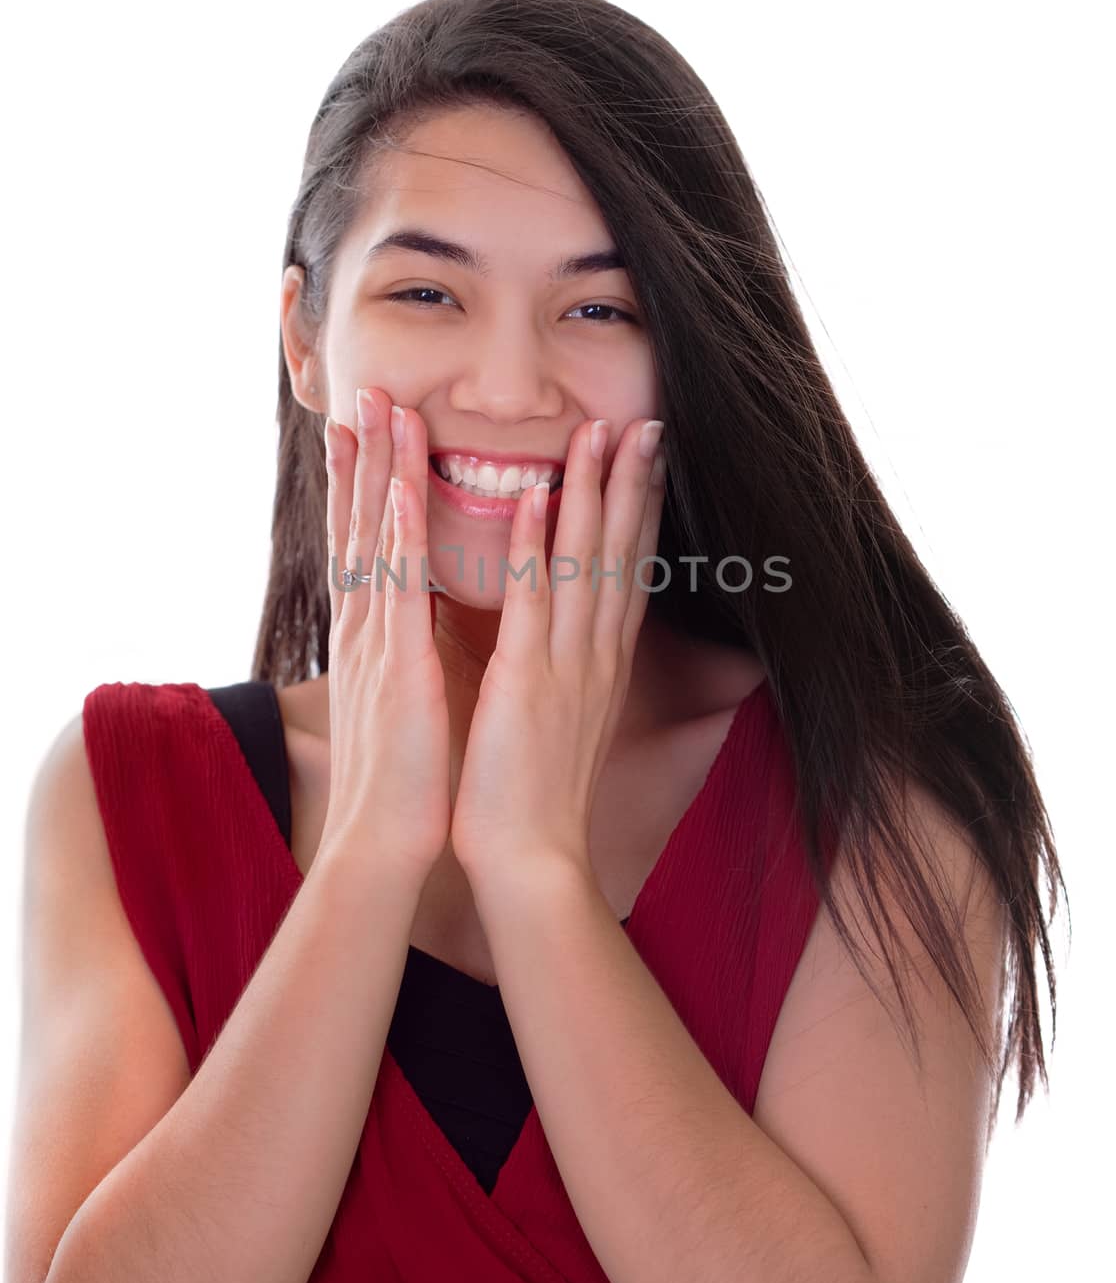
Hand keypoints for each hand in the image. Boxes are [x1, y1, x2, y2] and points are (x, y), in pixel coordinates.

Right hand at [318, 388, 449, 888]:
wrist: (382, 841)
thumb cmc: (402, 774)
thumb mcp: (402, 692)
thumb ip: (403, 644)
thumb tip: (416, 610)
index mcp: (373, 633)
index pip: (368, 541)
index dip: (364, 482)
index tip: (365, 429)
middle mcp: (366, 626)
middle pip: (363, 523)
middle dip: (364, 455)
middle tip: (368, 391)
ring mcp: (375, 640)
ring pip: (378, 539)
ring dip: (379, 470)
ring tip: (381, 409)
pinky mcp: (396, 664)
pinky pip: (400, 588)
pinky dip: (401, 534)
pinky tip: (403, 488)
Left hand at [449, 415, 666, 885]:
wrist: (532, 860)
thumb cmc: (535, 791)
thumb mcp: (565, 715)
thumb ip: (567, 665)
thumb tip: (565, 628)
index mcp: (601, 663)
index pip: (628, 571)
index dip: (641, 510)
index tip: (649, 458)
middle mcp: (595, 656)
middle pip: (621, 554)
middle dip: (633, 484)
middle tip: (645, 422)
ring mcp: (566, 666)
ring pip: (585, 563)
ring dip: (593, 493)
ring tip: (601, 433)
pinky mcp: (527, 683)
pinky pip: (532, 603)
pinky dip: (536, 548)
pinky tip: (536, 497)